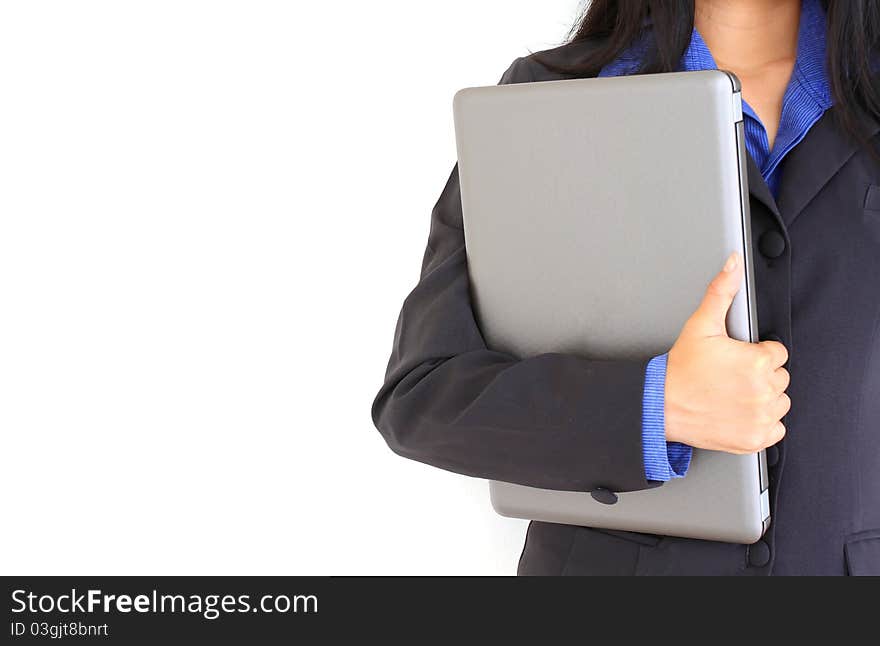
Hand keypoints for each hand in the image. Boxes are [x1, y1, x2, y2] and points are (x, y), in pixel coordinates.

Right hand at [664, 252, 789, 453]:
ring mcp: (761, 416)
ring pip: (779, 402)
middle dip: (760, 376)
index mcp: (758, 361)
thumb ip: (721, 291)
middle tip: (730, 377)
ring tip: (733, 394)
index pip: (777, 354)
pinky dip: (761, 423)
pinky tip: (738, 412)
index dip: (756, 354)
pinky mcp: (755, 438)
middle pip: (780, 378)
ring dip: (762, 399)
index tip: (736, 360)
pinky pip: (775, 429)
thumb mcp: (700, 325)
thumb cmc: (680, 369)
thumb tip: (733, 264)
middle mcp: (763, 390)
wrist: (662, 406)